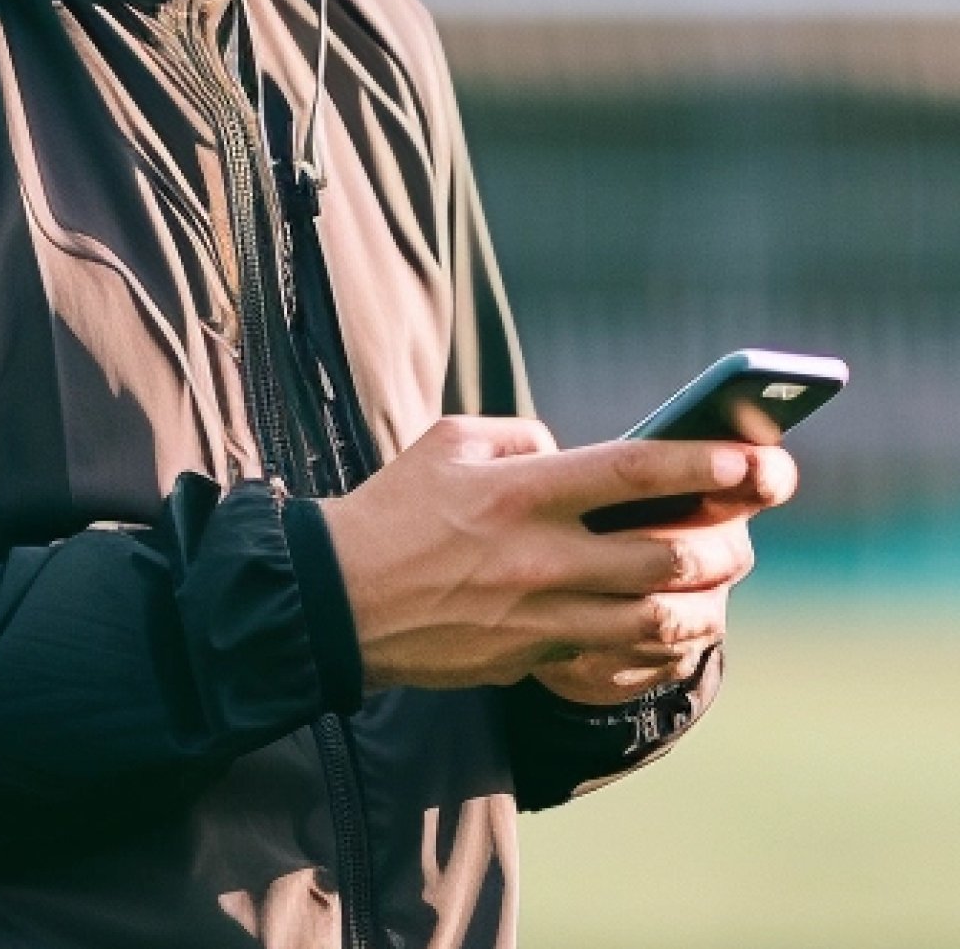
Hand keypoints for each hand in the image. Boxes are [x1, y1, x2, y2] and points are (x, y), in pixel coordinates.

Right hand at [319, 416, 796, 694]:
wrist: (340, 600)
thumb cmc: (394, 508)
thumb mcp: (449, 442)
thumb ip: (521, 438)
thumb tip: (571, 451)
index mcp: (521, 491)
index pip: (632, 471)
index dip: (702, 463)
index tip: (755, 457)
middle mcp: (540, 555)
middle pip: (664, 556)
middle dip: (724, 540)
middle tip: (750, 523)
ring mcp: (541, 615)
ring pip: (656, 618)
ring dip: (706, 599)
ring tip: (723, 577)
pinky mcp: (533, 657)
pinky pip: (619, 655)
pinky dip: (660, 642)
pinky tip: (675, 624)